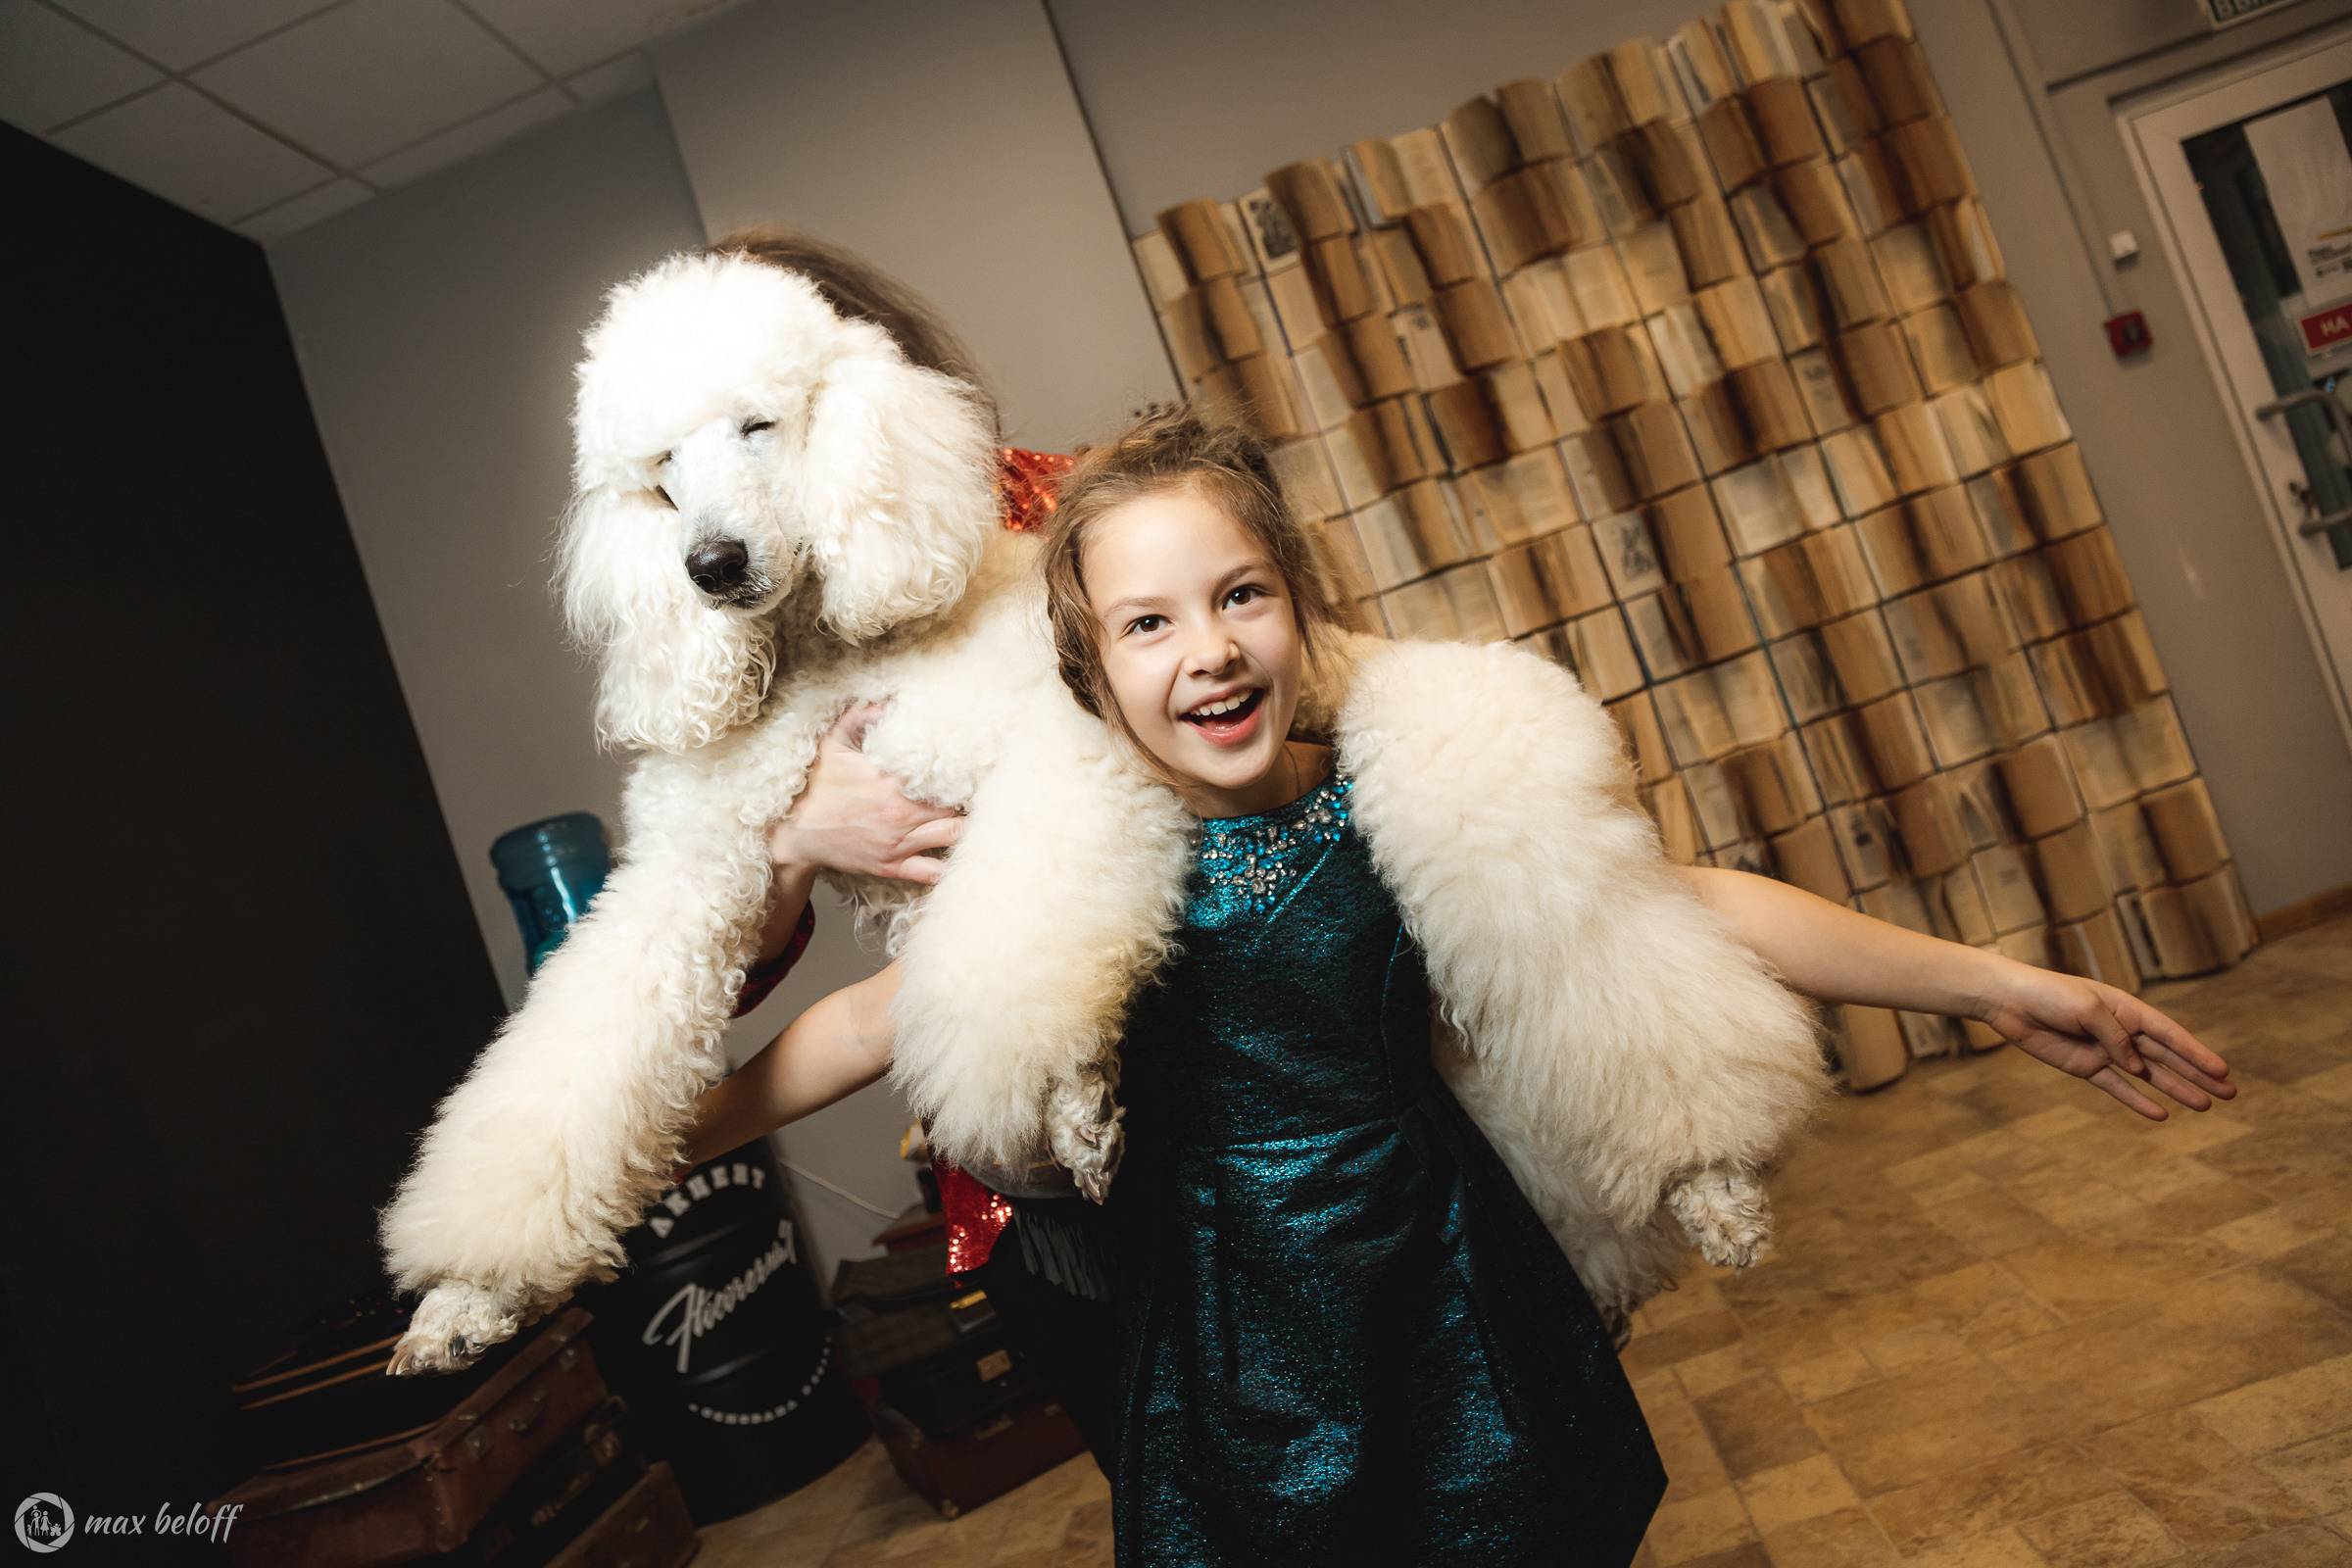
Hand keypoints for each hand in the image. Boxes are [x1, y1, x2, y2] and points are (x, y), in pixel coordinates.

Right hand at [771, 703, 963, 884]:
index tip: (976, 766)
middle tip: (986, 792)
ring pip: (952, 836)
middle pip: (955, 805)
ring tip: (981, 818)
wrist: (792, 833)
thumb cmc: (814, 787)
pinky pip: (931, 871)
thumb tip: (890, 702)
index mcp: (889, 781)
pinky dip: (950, 866)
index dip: (962, 771)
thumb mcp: (832, 743)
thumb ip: (861, 717)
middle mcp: (899, 814)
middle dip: (972, 800)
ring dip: (969, 828)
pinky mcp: (890, 865)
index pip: (942, 775)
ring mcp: (897, 843)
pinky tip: (963, 858)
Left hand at [1977, 961, 2234, 1119]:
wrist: (2010, 1001)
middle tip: (2230, 1093)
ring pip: (2149, 1074)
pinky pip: (2117, 1087)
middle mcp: (2121, 1030)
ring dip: (2176, 1089)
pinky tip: (2161, 1115)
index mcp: (2127, 1009)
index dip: (2197, 1053)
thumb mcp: (2086, 1009)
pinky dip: (2137, 1100)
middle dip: (2198, 1074)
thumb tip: (2138, 1066)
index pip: (2170, 1034)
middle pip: (2168, 1056)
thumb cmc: (2049, 995)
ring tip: (2206, 1105)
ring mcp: (2105, 1050)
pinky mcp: (2085, 1066)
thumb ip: (2115, 1036)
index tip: (2223, 1070)